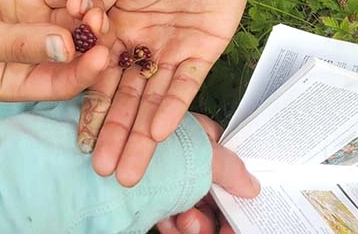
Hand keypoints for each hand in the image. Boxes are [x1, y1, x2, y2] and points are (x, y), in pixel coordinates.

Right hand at [0, 0, 110, 100]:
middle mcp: (32, 52)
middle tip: (98, 22)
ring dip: (84, 12)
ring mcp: (36, 20)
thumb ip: (20, 44)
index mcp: (16, 80)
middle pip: (76, 50)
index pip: (59, 83)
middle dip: (92, 38)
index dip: (83, 73)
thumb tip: (67, 48)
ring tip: (81, 3)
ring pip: (75, 20)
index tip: (100, 57)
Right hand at [81, 0, 251, 185]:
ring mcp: (172, 51)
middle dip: (116, 133)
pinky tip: (158, 132)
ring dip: (141, 134)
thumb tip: (70, 19)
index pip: (102, 77)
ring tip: (128, 170)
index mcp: (120, 29)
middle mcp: (144, 47)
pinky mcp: (202, 52)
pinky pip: (185, 83)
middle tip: (103, 170)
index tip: (80, 140)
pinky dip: (173, 106)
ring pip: (154, 100)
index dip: (93, 107)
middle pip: (128, 98)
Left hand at [157, 114, 259, 233]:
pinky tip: (167, 225)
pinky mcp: (148, 193)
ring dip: (194, 222)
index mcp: (197, 132)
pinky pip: (170, 213)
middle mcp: (181, 151)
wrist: (106, 166)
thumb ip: (229, 167)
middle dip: (213, 211)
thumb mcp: (201, 154)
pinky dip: (173, 225)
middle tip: (206, 222)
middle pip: (211, 187)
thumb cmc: (154, 150)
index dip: (236, 187)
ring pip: (192, 205)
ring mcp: (163, 172)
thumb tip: (251, 185)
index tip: (241, 211)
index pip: (227, 160)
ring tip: (183, 223)